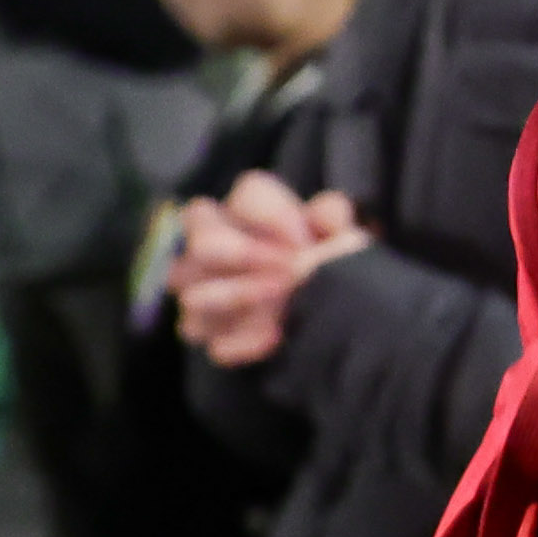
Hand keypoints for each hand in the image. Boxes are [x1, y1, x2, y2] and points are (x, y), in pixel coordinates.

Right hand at [170, 171, 372, 368]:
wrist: (337, 315)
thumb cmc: (330, 262)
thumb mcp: (342, 235)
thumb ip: (334, 216)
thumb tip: (327, 215)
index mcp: (245, 213)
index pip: (246, 193)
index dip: (273, 214)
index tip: (304, 239)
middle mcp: (213, 250)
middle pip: (202, 240)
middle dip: (242, 252)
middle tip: (286, 268)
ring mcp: (206, 295)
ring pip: (195, 297)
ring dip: (240, 296)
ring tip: (283, 298)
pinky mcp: (216, 337)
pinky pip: (216, 343)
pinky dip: (245, 341)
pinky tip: (277, 336)